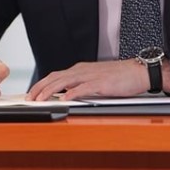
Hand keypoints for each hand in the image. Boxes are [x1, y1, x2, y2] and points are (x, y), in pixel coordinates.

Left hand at [27, 58, 169, 100]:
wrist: (141, 71)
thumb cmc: (122, 77)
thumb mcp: (97, 79)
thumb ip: (82, 85)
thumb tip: (67, 94)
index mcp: (81, 69)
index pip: (55, 76)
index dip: (41, 84)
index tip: (31, 93)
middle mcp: (83, 70)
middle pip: (55, 77)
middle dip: (39, 88)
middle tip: (28, 98)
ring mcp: (91, 76)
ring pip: (64, 82)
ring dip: (49, 91)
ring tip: (39, 99)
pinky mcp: (101, 83)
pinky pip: (83, 88)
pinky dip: (71, 93)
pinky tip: (64, 100)